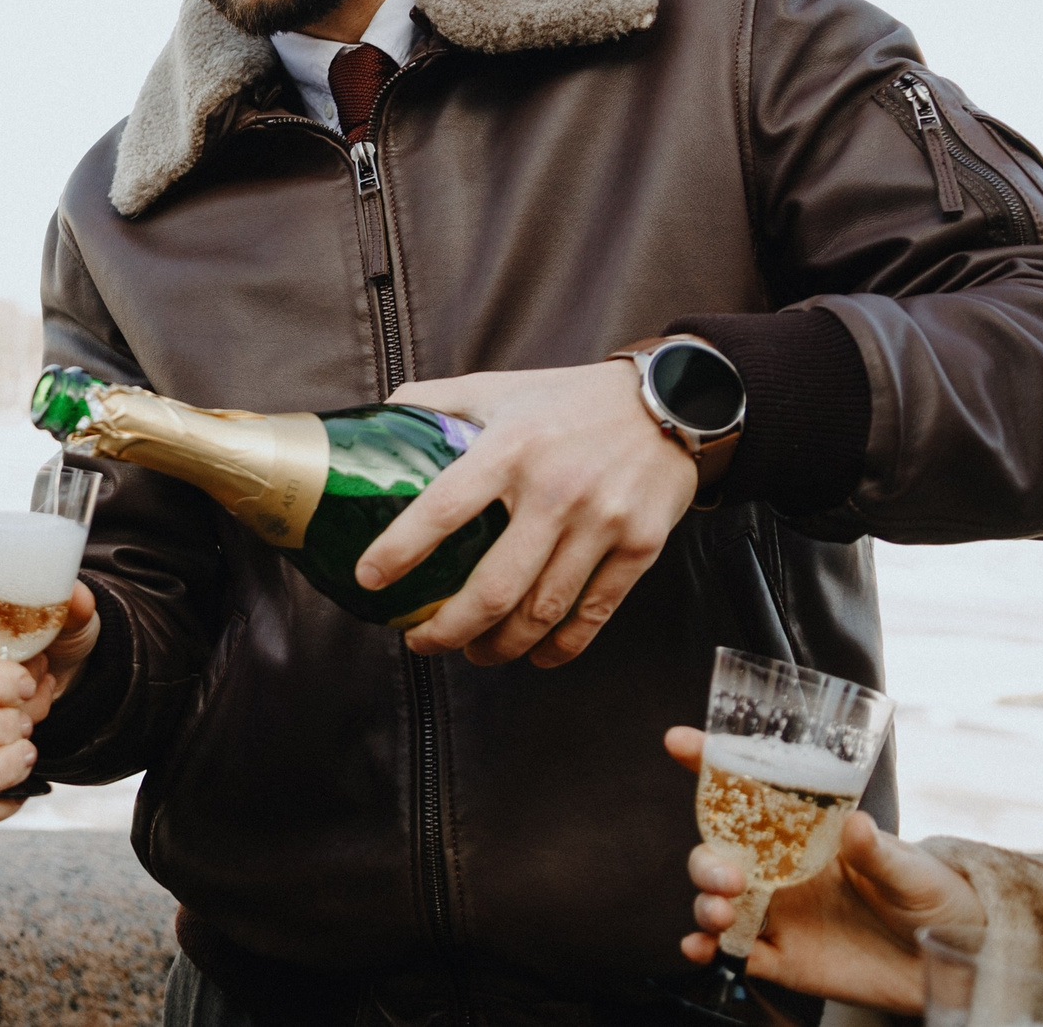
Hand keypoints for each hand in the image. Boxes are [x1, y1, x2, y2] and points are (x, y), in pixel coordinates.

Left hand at [353, 360, 696, 666]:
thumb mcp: (497, 386)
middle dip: (449, 629)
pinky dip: (560, 647)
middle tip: (420, 641)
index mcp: (510, 448)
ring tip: (473, 652)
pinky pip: (594, 615)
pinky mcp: (641, 547)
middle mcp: (555, 490)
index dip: (400, 551)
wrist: (673, 399)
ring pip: (542, 611)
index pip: (442, 509)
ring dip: (500, 646)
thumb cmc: (569, 398)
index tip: (369, 581)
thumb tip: (376, 424)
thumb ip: (434, 401)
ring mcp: (602, 523)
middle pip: (495, 587)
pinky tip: (536, 655)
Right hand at [665, 726, 980, 1008]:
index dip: (709, 763)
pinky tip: (699, 947)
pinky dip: (705, 947)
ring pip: (717, 899)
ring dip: (704, 902)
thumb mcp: (912, 869)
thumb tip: (855, 824)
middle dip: (706, 859)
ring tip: (720, 913)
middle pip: (719, 852)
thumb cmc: (933, 897)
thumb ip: (878, 851)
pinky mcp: (782, 957)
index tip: (679, 742)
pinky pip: (732, 950)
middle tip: (727, 875)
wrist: (956, 962)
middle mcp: (782, 869)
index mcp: (805, 832)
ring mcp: (779, 912)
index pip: (749, 791)